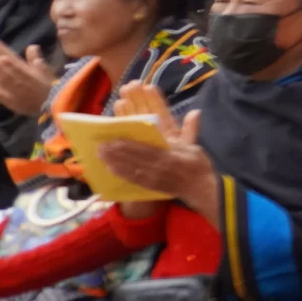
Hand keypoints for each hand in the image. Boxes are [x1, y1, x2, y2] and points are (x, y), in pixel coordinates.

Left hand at [0, 43, 52, 116]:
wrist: (53, 106)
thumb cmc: (49, 86)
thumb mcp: (46, 71)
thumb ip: (36, 59)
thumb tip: (32, 46)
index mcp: (33, 79)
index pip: (21, 71)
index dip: (12, 66)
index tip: (3, 59)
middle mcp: (24, 88)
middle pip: (11, 79)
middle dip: (2, 71)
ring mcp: (18, 97)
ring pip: (6, 88)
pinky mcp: (13, 105)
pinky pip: (3, 99)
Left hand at [99, 108, 218, 217]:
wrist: (200, 189)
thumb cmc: (198, 165)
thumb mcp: (195, 147)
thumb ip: (190, 130)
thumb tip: (195, 112)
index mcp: (169, 157)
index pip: (145, 149)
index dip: (128, 145)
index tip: (114, 139)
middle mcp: (158, 168)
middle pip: (133, 159)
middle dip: (115, 153)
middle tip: (100, 145)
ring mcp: (152, 178)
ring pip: (129, 168)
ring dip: (114, 162)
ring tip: (100, 154)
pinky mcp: (149, 185)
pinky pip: (132, 178)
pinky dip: (120, 173)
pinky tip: (110, 168)